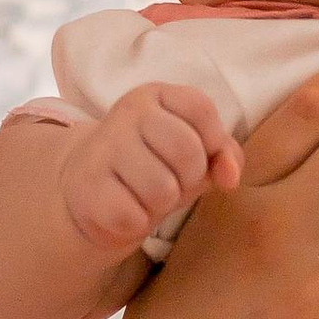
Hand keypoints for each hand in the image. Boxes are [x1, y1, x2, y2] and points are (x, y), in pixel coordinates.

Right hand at [57, 84, 240, 255]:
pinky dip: (137, 222)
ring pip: (162, 188)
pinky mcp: (88, 186)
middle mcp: (126, 113)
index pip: (201, 108)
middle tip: (170, 181)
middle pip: (186, 150)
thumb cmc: (153, 166)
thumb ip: (224, 155)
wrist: (89, 188)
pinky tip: (125, 209)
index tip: (197, 156)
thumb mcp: (193, 152)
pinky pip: (134, 216)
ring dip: (162, 204)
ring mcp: (103, 148)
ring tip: (145, 195)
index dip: (211, 141)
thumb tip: (230, 177)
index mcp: (154, 96)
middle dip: (189, 178)